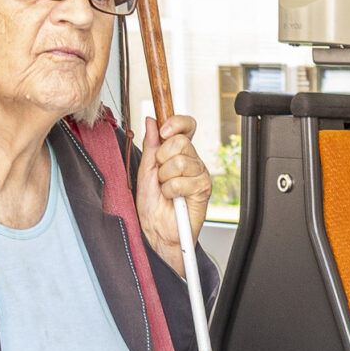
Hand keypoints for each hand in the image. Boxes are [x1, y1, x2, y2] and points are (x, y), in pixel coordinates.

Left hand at [135, 114, 212, 270]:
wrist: (157, 230)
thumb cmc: (152, 204)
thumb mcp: (146, 169)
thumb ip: (150, 144)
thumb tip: (151, 120)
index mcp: (179, 152)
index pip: (186, 126)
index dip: (176, 123)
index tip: (162, 131)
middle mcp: (192, 160)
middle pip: (180, 142)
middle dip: (162, 159)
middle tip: (160, 175)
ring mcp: (199, 173)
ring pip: (180, 162)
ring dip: (165, 178)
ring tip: (165, 189)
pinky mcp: (203, 188)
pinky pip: (182, 181)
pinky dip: (171, 191)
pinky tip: (173, 198)